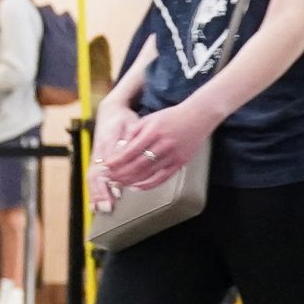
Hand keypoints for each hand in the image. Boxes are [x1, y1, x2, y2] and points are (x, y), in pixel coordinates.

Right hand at [89, 104, 131, 212]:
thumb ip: (129, 139)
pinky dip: (94, 191)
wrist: (110, 111)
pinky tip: (96, 204)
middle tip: (107, 207)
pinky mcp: (96, 161)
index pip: (106, 166)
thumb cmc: (123, 119)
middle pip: (96, 176)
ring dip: (96, 195)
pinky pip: (93, 178)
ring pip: (92, 179)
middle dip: (100, 193)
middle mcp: (98, 152)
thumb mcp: (130, 124)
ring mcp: (95, 157)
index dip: (110, 181)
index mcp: (107, 143)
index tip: (116, 192)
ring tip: (99, 209)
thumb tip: (125, 152)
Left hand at [100, 100, 217, 192]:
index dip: (116, 161)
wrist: (198, 116)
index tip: (106, 166)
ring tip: (119, 184)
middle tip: (109, 178)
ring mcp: (173, 155)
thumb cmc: (172, 116)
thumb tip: (119, 149)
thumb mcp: (149, 119)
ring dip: (131, 181)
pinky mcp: (180, 162)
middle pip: (137, 165)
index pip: (130, 151)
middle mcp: (163, 145)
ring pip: (148, 173)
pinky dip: (148, 185)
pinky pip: (162, 178)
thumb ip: (133, 132)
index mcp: (153, 132)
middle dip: (120, 173)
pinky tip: (137, 187)